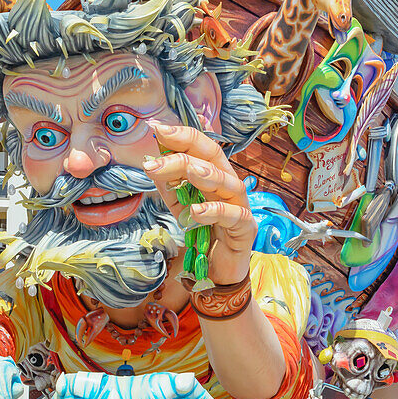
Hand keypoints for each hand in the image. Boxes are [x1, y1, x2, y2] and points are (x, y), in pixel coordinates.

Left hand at [142, 121, 255, 284]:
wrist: (218, 271)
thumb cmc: (202, 233)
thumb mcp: (179, 205)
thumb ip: (169, 184)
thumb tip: (152, 160)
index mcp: (214, 174)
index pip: (200, 147)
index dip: (181, 136)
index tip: (157, 128)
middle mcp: (229, 185)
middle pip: (214, 157)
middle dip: (187, 148)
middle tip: (160, 147)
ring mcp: (240, 206)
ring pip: (226, 182)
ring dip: (204, 174)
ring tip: (185, 169)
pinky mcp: (246, 228)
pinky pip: (233, 216)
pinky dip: (214, 212)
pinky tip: (194, 212)